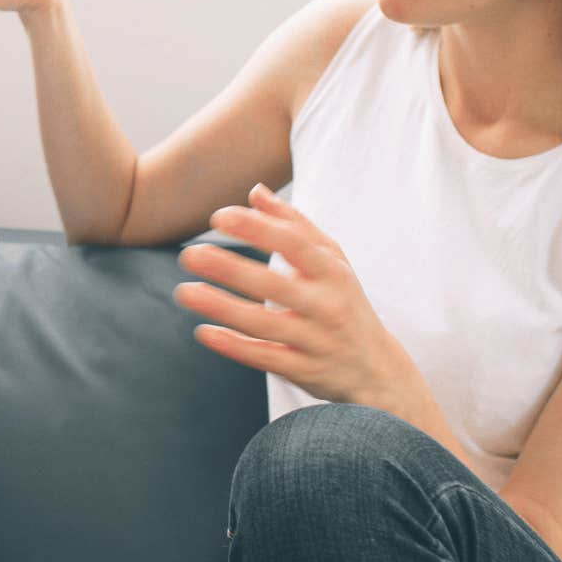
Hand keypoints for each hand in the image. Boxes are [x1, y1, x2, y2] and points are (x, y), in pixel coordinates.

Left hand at [175, 183, 421, 409]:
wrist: (376, 368)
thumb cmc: (343, 300)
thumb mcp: (332, 260)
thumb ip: (294, 225)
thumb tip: (255, 191)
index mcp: (332, 272)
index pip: (294, 244)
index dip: (257, 229)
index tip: (219, 216)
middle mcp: (327, 306)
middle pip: (275, 285)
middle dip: (230, 269)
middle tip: (189, 254)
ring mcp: (316, 340)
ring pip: (264, 324)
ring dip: (222, 307)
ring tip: (184, 292)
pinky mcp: (303, 371)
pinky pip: (265, 357)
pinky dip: (234, 346)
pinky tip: (203, 332)